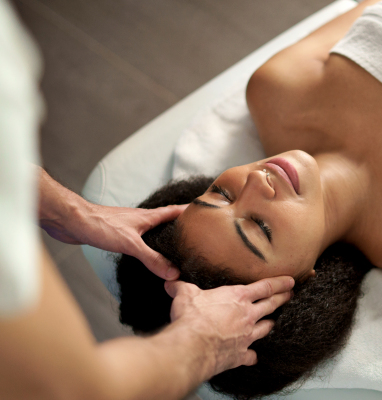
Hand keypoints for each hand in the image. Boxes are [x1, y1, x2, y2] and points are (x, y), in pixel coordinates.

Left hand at [43, 202, 186, 279]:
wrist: (70, 220)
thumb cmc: (99, 225)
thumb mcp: (130, 244)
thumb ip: (152, 259)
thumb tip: (173, 273)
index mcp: (149, 217)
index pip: (176, 211)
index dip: (192, 211)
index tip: (208, 213)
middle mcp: (142, 219)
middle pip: (167, 220)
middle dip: (182, 226)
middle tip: (197, 235)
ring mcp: (130, 226)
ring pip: (154, 230)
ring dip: (165, 236)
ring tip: (177, 247)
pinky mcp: (118, 234)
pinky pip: (140, 239)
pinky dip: (149, 245)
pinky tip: (148, 255)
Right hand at [164, 276, 294, 377]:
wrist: (192, 346)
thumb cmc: (192, 318)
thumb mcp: (186, 295)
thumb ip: (182, 288)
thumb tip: (172, 282)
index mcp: (238, 297)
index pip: (266, 287)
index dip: (280, 283)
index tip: (290, 281)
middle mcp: (247, 316)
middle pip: (271, 306)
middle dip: (283, 299)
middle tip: (290, 296)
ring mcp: (247, 336)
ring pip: (265, 328)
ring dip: (269, 325)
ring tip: (273, 323)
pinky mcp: (241, 354)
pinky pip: (251, 355)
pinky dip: (252, 355)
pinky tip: (252, 356)